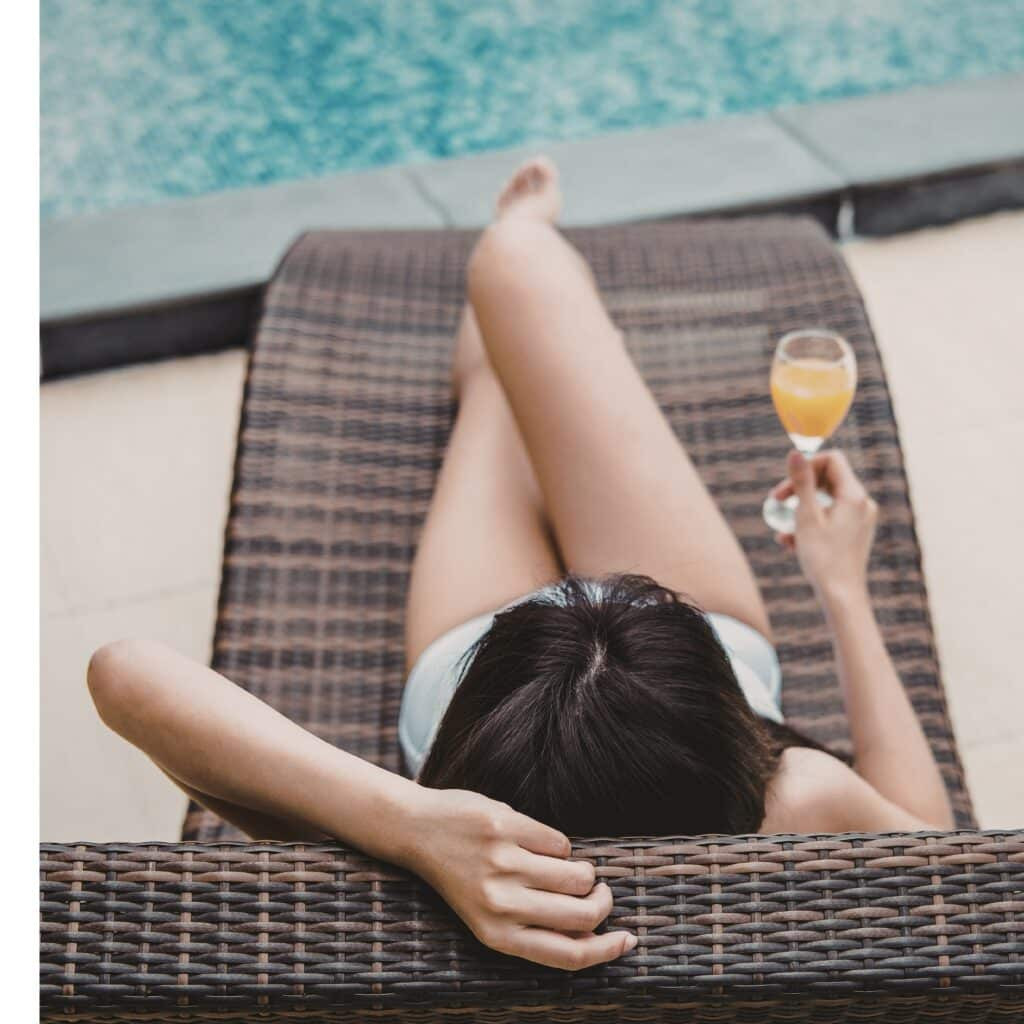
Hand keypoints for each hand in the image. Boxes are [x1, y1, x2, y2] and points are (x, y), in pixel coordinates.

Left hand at [400, 786, 635, 968]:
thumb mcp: (490, 917)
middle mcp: (502, 905)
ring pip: (577, 875)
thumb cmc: (462, 877)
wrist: (417, 831)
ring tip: (570, 866)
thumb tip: (594, 935)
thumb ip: (534, 927)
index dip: (607, 950)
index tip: (629, 940)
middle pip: (582, 914)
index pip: (568, 955)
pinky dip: (558, 844)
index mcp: (498, 936)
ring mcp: (504, 864)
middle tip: (601, 892)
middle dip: (603, 902)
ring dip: (585, 871)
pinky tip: (536, 842)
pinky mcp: (505, 827)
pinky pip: (558, 841)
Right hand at [771, 449, 877, 598]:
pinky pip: (830, 518)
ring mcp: (860, 520)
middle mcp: (862, 504)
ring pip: (826, 501)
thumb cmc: (823, 558)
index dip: (807, 464)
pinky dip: (810, 524)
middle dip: (800, 487)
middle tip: (776, 500)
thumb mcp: (806, 516)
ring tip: (783, 528)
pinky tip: (790, 542)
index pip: (832, 460)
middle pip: (829, 479)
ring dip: (801, 508)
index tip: (787, 482)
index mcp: (854, 495)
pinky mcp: (854, 534)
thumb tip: (795, 452)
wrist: (841, 596)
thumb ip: (801, 482)